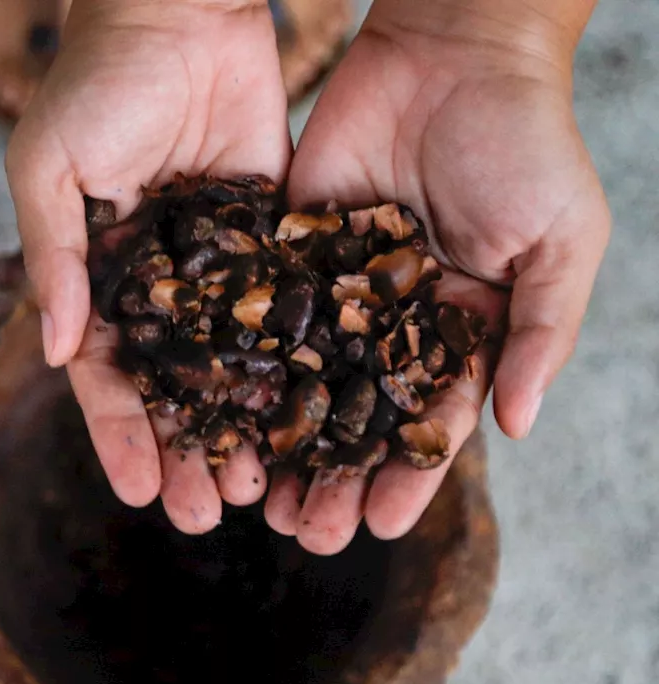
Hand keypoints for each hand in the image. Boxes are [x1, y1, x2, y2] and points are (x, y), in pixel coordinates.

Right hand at [6, 0, 291, 533]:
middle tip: (211, 517)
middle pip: (173, 390)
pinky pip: (282, 312)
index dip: (121, 437)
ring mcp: (216, 268)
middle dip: (188, 454)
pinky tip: (313, 416)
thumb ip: (54, 258)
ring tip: (265, 490)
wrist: (177, 8)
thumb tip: (60, 353)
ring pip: (232, 367)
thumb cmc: (95, 84)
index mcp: (96, 279)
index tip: (143, 494)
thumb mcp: (49, 168)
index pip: (107, 377)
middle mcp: (156, 287)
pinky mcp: (270, 238)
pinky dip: (292, 367)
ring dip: (243, 430)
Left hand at [278, 4, 610, 552]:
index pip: (430, 420)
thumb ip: (539, 333)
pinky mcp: (290, 250)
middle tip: (305, 535)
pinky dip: (244, 368)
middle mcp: (393, 321)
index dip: (408, 477)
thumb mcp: (560, 241)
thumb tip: (517, 428)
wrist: (454, 51)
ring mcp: (337, 289)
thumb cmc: (525, 143)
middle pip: (357, 417)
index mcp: (460, 329)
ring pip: (303, 382)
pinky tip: (221, 416)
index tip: (382, 528)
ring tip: (255, 501)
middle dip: (335, 478)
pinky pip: (262, 316)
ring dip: (282, 444)